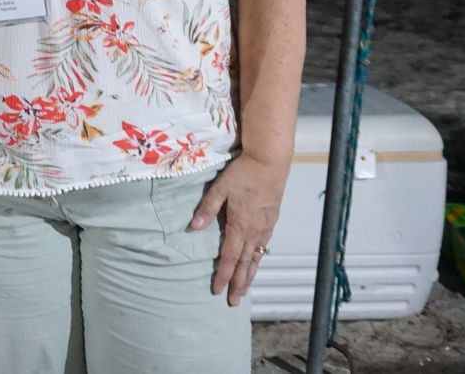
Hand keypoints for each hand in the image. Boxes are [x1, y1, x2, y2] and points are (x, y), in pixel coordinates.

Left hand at [188, 153, 288, 305]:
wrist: (270, 162)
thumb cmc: (243, 173)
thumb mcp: (220, 188)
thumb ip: (207, 209)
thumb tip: (193, 228)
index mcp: (240, 225)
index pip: (229, 257)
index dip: (223, 275)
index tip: (217, 290)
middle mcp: (255, 231)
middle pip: (245, 264)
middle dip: (239, 284)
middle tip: (233, 302)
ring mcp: (265, 227)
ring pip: (256, 258)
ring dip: (250, 276)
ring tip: (245, 290)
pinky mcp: (271, 221)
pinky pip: (263, 247)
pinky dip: (258, 260)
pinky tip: (254, 263)